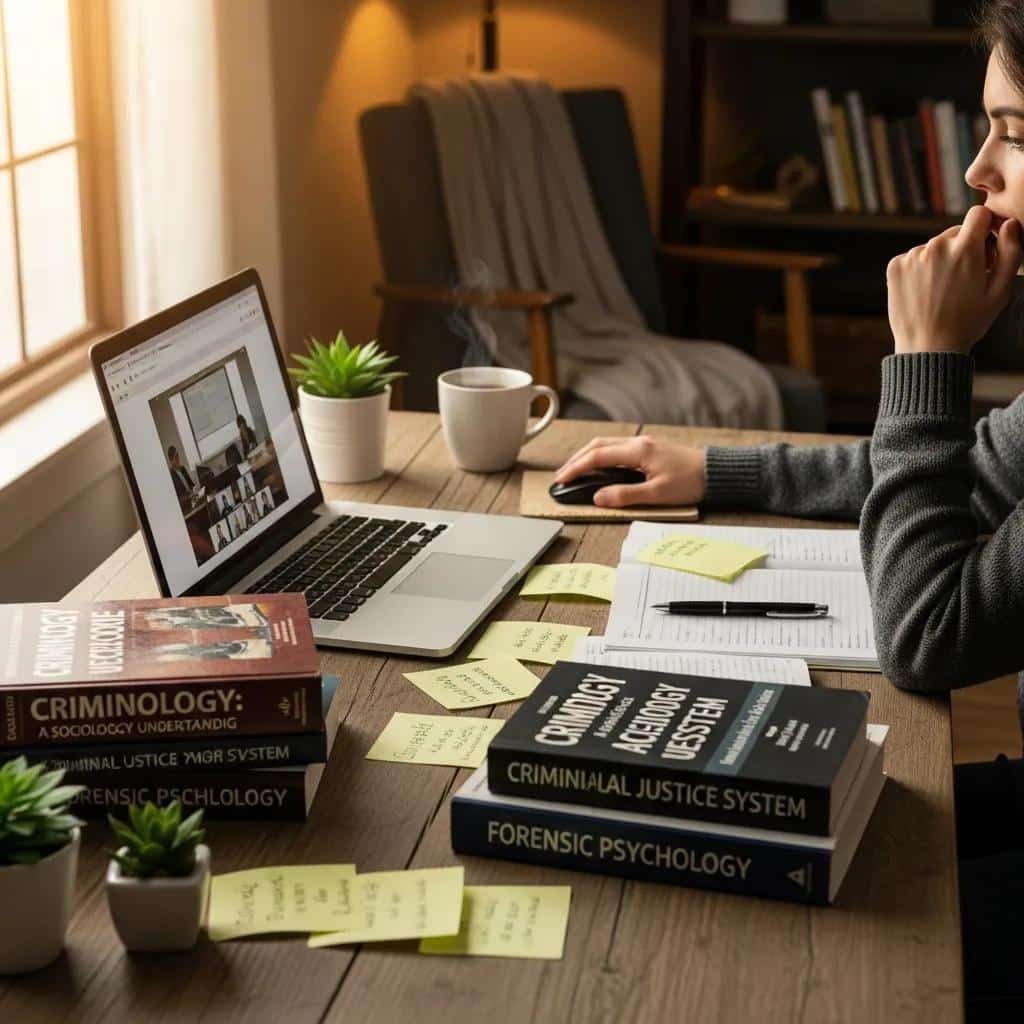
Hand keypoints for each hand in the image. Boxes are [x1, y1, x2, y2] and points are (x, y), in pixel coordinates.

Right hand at [553, 435, 705, 506]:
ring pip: (606, 444)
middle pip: (597, 445)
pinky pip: (616, 447)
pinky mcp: (649, 448)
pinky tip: (598, 465)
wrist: (715, 472)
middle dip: (575, 459)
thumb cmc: (691, 482)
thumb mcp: (657, 494)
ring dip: (587, 455)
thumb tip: (599, 497)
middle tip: (561, 475)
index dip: (575, 468)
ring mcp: (643, 443)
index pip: (597, 457)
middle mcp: (638, 442)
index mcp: (637, 451)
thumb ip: (625, 495)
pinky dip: (601, 455)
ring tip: (574, 470)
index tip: (561, 480)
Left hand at [886, 205, 1021, 355]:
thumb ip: (1011, 252)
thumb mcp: (1000, 291)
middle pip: (956, 232)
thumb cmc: (968, 322)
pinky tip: (925, 291)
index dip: (986, 229)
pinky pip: (913, 258)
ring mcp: (912, 256)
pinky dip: (920, 269)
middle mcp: (936, 246)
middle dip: (964, 248)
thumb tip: (1010, 223)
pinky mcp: (895, 266)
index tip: (985, 247)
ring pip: (934, 246)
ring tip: (943, 289)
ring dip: (940, 260)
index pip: (979, 214)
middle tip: (965, 279)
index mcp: (965, 248)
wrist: (928, 348)